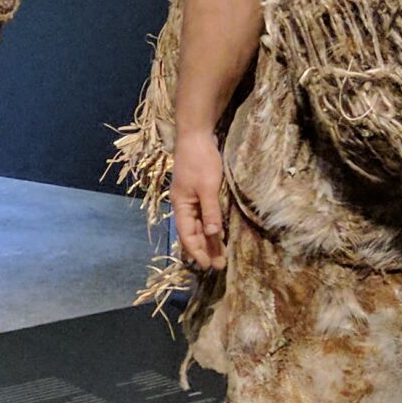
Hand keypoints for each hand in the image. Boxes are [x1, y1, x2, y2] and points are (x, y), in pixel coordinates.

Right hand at [170, 130, 227, 269]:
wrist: (196, 136)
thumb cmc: (200, 160)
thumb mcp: (207, 187)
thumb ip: (210, 212)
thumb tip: (211, 235)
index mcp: (180, 205)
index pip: (186, 234)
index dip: (196, 251)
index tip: (207, 265)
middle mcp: (184, 205)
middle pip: (193, 233)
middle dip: (205, 249)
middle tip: (219, 266)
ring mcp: (192, 199)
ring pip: (199, 226)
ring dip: (209, 240)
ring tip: (221, 256)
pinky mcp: (200, 193)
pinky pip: (205, 216)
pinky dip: (211, 227)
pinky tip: (219, 235)